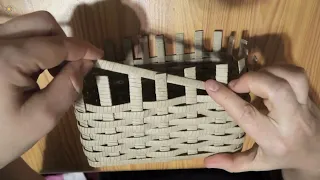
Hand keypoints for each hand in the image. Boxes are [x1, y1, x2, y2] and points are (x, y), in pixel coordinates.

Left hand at [0, 11, 102, 167]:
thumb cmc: (6, 135)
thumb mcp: (42, 118)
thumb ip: (68, 88)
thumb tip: (86, 63)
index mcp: (6, 60)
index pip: (55, 44)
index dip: (82, 49)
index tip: (100, 57)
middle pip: (42, 25)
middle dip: (66, 43)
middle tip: (74, 68)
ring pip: (33, 26)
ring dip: (54, 44)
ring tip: (57, 71)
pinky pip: (23, 34)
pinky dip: (40, 46)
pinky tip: (41, 69)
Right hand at [204, 65, 319, 178]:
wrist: (316, 154)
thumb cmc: (282, 156)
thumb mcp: (258, 163)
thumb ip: (233, 163)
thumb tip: (207, 162)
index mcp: (273, 139)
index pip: (247, 114)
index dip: (227, 97)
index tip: (210, 85)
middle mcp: (291, 121)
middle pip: (276, 90)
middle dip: (252, 80)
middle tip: (235, 85)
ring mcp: (305, 106)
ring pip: (292, 78)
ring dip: (267, 72)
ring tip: (253, 80)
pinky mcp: (310, 95)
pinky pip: (297, 73)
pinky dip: (279, 69)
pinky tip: (267, 77)